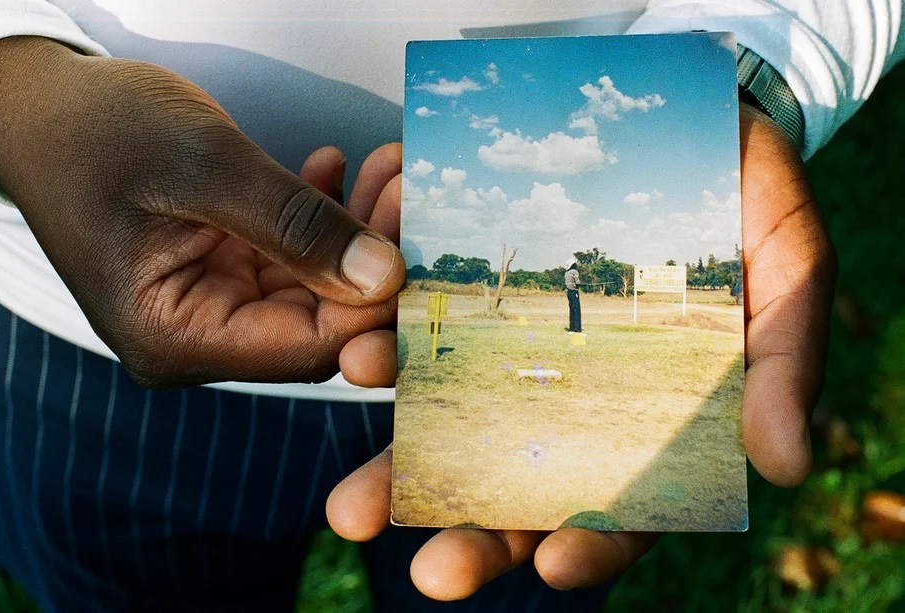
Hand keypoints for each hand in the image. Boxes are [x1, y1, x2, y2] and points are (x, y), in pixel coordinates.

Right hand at [0, 37, 403, 386]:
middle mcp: (198, 336)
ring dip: (356, 225)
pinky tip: (339, 168)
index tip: (421, 246)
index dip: (375, 306)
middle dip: (374, 256)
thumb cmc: (96, 131)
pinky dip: (323, 213)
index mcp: (176, 338)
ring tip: (388, 166)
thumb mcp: (202, 166)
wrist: (42, 106)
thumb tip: (383, 278)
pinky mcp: (225, 268)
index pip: (307, 348)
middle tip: (411, 188)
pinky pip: (294, 255)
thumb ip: (295, 225)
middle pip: (320, 318)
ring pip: (316, 283)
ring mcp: (213, 303)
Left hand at [326, 102, 835, 598]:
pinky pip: (429, 341)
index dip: (593, 543)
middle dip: (475, 535)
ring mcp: (521, 355)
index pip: (627, 508)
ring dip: (405, 469)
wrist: (687, 124)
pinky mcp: (480, 302)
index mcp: (658, 422)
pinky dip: (392, 361)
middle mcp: (579, 402)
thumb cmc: (749, 202)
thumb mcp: (790, 271)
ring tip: (356, 504)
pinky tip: (355, 367)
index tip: (552, 562)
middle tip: (431, 572)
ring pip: (457, 430)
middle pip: (523, 492)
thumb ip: (784, 367)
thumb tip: (786, 467)